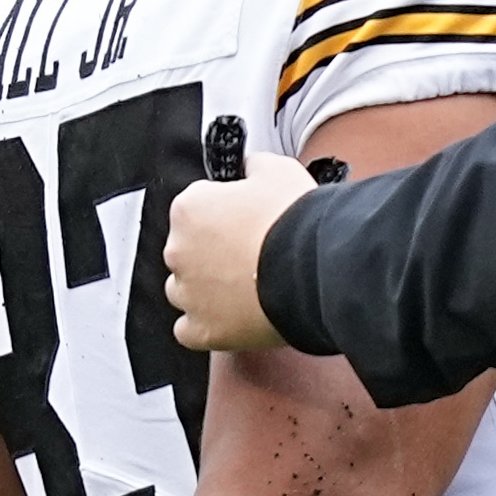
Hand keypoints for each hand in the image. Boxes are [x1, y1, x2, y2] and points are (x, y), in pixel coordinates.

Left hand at [167, 152, 313, 350]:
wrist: (316, 271)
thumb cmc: (296, 223)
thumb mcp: (280, 171)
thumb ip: (256, 166)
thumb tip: (252, 167)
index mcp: (190, 208)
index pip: (197, 206)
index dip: (226, 213)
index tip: (246, 220)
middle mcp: (179, 250)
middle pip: (188, 249)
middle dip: (214, 251)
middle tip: (252, 252)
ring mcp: (188, 293)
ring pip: (185, 289)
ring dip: (207, 287)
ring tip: (244, 286)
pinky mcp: (203, 328)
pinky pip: (189, 329)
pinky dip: (206, 324)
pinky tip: (230, 316)